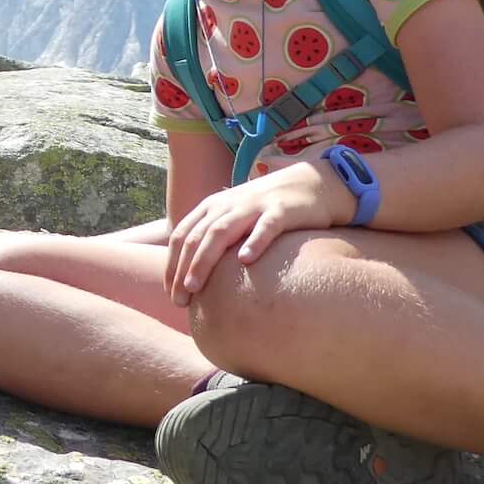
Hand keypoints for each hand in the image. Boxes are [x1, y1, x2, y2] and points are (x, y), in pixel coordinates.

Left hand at [163, 162, 350, 302]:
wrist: (311, 184)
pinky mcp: (282, 210)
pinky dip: (254, 242)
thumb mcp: (237, 219)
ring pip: (221, 231)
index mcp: (213, 207)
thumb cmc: (268, 210)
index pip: (182, 235)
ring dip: (204, 259)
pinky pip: (266, 226)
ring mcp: (254, 206)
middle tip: (178, 300)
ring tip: (194, 286)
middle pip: (197, 236)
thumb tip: (197, 278)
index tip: (171, 294)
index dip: (172, 264)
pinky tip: (246, 260)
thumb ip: (217, 240)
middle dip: (182, 268)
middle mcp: (228, 204)